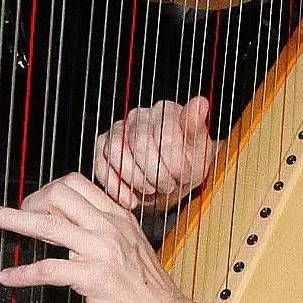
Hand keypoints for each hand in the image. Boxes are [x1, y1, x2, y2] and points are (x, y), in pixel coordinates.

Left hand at [0, 170, 187, 302]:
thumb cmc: (147, 288)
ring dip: (11, 220)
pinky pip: (47, 270)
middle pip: (58, 195)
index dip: (47, 190)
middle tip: (11, 215)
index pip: (75, 184)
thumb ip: (103, 231)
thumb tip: (71, 224)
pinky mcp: (91, 278)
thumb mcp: (130, 245)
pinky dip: (22, 273)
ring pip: (46, 226)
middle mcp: (107, 227)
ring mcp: (99, 250)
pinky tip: (8, 277)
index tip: (34, 203)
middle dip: (28, 201)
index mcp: (117, 216)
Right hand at [93, 93, 214, 212]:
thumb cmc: (188, 165)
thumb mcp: (201, 152)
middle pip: (140, 144)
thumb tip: (200, 103)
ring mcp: (119, 130)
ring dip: (137, 180)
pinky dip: (116, 187)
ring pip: (117, 153)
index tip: (183, 177)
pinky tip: (131, 199)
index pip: (166, 136)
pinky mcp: (103, 148)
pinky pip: (101, 165)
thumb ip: (197, 128)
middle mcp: (139, 116)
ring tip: (152, 190)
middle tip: (168, 186)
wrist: (174, 183)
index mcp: (165, 110)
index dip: (174, 164)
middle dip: (156, 173)